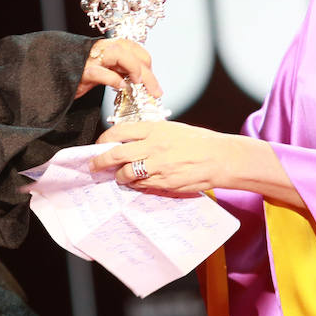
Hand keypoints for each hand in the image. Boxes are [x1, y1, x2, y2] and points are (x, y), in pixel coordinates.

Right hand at [75, 39, 161, 100]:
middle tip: (155, 91)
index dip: (147, 64)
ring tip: (137, 83)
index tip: (153, 82)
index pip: (134, 47)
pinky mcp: (80, 72)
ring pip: (117, 53)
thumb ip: (120, 70)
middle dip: (147, 71)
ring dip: (133, 67)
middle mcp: (99, 49)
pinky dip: (113, 79)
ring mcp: (89, 60)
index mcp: (107, 47)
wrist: (53, 78)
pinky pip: (99, 72)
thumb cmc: (78, 76)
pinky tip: (121, 87)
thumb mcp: (103, 71)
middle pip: (130, 50)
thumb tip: (142, 80)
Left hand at [93, 121, 300, 205]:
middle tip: (94, 165)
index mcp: (155, 129)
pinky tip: (137, 184)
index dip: (104, 139)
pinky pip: (142, 186)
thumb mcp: (173, 129)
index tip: (99, 144)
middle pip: (116, 154)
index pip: (120, 131)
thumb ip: (151, 134)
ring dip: (119, 176)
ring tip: (120, 176)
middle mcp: (154, 146)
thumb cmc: (199, 142)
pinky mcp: (165, 182)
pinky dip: (136, 186)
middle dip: (100, 161)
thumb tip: (128, 140)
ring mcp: (158, 166)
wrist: (221, 158)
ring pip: (126, 173)